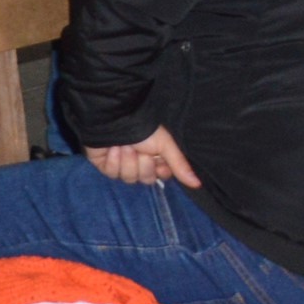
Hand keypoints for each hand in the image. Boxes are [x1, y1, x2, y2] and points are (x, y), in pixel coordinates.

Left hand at [84, 128, 200, 189]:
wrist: (114, 119)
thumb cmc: (142, 128)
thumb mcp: (166, 144)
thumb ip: (180, 165)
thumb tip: (198, 184)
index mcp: (155, 159)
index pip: (161, 176)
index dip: (159, 170)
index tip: (157, 157)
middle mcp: (139, 164)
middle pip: (145, 179)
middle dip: (142, 163)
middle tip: (139, 148)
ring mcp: (122, 166)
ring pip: (129, 178)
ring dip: (127, 160)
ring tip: (124, 145)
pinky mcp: (105, 166)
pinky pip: (112, 173)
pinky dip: (113, 160)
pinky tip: (112, 149)